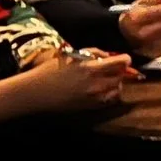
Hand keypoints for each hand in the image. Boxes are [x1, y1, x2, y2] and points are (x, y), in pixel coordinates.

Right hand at [0, 50, 135, 121]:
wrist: (35, 93)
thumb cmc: (50, 70)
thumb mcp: (72, 55)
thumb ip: (93, 53)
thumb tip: (109, 55)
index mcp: (91, 68)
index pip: (122, 63)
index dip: (125, 59)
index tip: (123, 58)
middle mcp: (96, 84)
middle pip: (122, 76)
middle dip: (120, 70)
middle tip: (113, 68)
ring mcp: (94, 97)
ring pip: (117, 89)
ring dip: (115, 83)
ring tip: (106, 79)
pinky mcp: (90, 107)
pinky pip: (109, 100)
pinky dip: (109, 94)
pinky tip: (100, 89)